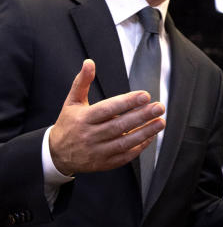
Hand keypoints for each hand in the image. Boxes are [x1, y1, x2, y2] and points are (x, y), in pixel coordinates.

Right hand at [48, 60, 165, 175]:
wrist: (56, 154)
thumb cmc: (69, 123)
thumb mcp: (72, 102)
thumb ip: (82, 82)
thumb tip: (89, 62)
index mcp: (83, 119)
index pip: (108, 109)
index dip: (127, 102)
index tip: (145, 95)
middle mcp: (90, 136)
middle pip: (119, 126)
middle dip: (142, 116)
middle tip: (159, 107)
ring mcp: (97, 151)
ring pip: (124, 142)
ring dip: (145, 132)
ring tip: (160, 122)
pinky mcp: (104, 164)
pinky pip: (125, 156)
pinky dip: (140, 147)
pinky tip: (151, 136)